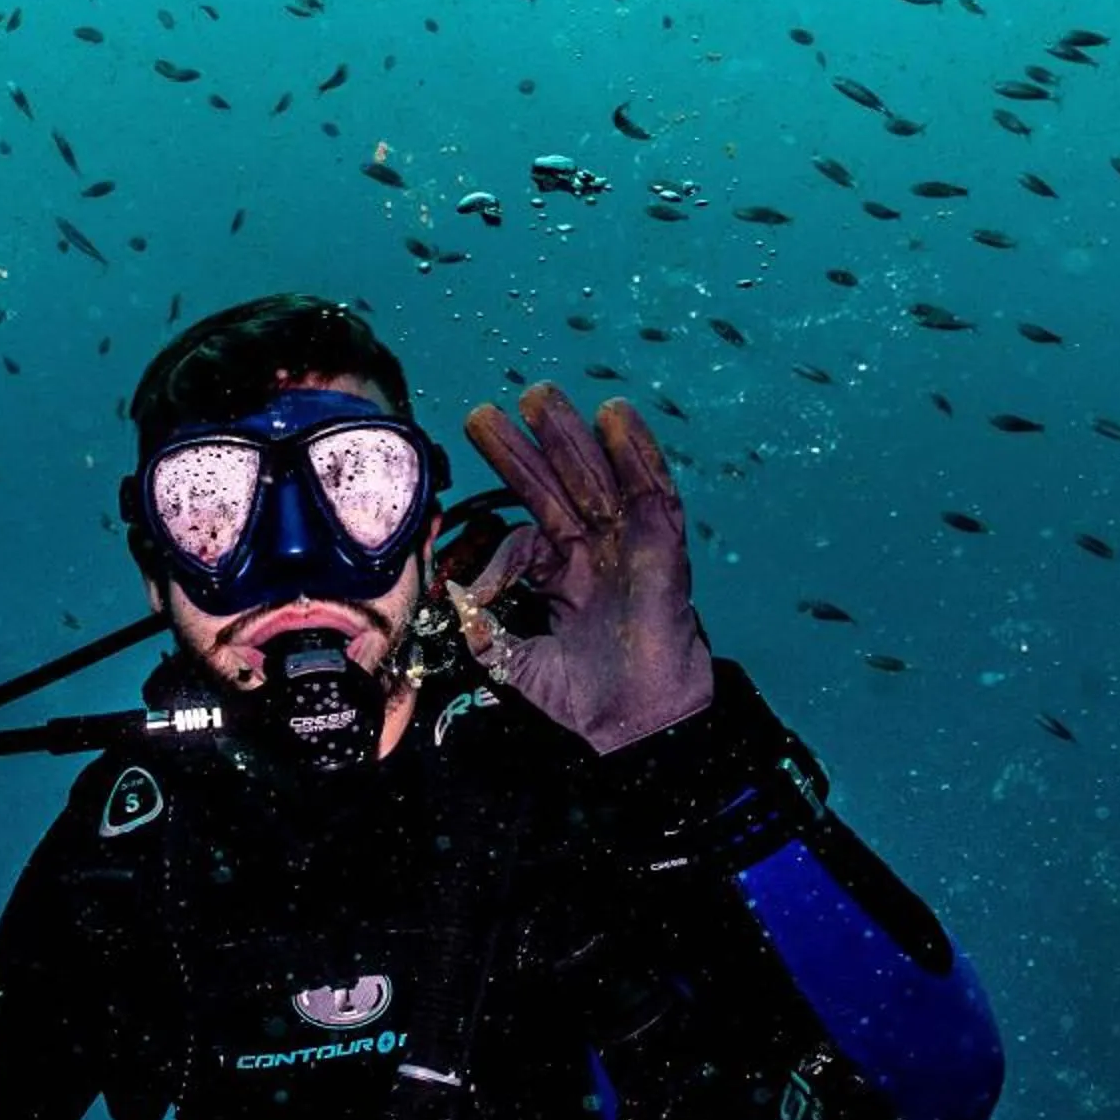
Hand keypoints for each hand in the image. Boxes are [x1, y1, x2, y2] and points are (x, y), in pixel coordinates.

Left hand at [452, 382, 713, 753]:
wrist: (634, 724)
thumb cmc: (586, 700)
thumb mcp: (516, 665)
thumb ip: (485, 634)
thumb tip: (456, 602)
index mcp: (561, 574)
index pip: (523, 534)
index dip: (495, 553)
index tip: (478, 591)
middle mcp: (593, 550)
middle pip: (555, 485)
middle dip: (524, 448)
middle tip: (485, 411)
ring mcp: (628, 544)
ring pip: (598, 476)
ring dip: (572, 435)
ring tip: (540, 395)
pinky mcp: (662, 548)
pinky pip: (652, 492)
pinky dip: (638, 453)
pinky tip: (616, 417)